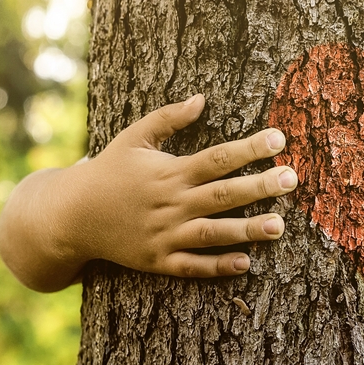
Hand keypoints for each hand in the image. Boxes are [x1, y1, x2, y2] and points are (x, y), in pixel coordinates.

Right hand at [0, 95, 298, 291]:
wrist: (71, 215)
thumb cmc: (109, 171)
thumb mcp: (133, 137)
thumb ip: (168, 118)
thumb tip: (202, 98)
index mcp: (168, 172)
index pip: (217, 158)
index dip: (249, 148)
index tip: (279, 138)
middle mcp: (170, 203)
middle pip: (222, 195)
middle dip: (259, 187)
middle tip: (292, 179)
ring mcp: (164, 235)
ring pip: (212, 233)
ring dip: (247, 230)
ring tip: (280, 226)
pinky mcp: (158, 261)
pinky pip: (192, 266)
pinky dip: (217, 266)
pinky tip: (246, 263)